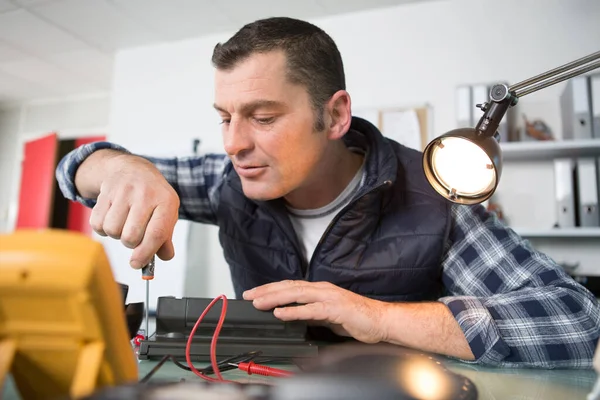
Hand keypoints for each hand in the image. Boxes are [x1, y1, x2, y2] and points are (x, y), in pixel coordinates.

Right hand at [81, 150, 179, 268]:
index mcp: (166, 201)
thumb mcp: (167, 212)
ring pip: (112, 231)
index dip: (146, 253)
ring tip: (124, 223)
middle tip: (135, 235)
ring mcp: (124, 191)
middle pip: (131, 236)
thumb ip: (166, 237)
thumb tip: (164, 257)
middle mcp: (145, 194)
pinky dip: (103, 228)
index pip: (156, 233)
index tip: (137, 264)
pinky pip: (97, 223)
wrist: (131, 169)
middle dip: (131, 244)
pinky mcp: (105, 192)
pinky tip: (112, 217)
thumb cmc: (152, 196)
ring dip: (116, 234)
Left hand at [243, 280, 387, 343]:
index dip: (271, 288)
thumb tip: (295, 315)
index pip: (291, 286)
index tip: (254, 293)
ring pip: (296, 294)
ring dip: (275, 298)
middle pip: (289, 287)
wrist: (381, 321)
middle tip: (249, 295)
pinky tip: (280, 313)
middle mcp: (322, 289)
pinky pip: (310, 309)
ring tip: (259, 302)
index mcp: (320, 289)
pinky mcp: (335, 308)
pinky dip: (293, 311)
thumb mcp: (328, 315)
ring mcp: (329, 297)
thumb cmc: (358, 318)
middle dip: (267, 290)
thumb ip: (312, 313)